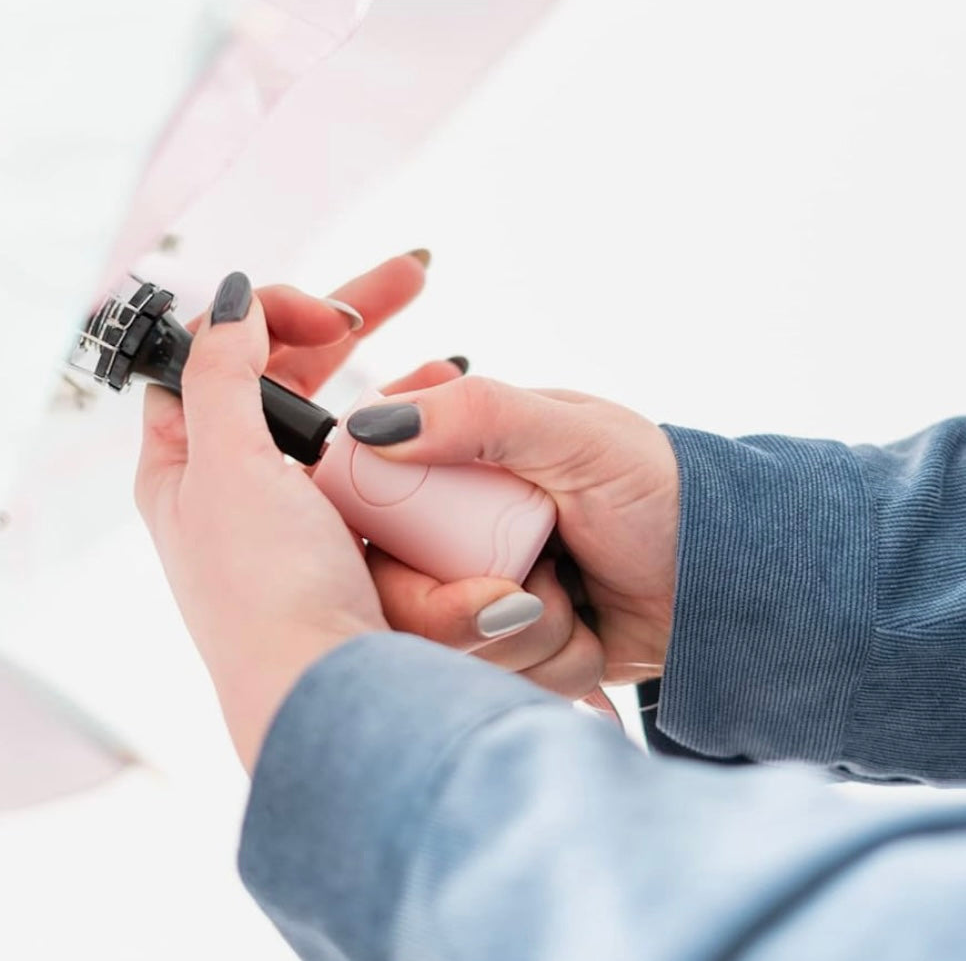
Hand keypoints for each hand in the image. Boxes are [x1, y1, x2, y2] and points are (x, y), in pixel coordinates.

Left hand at [134, 254, 463, 769]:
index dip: (273, 314)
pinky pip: (381, 466)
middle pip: (291, 373)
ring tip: (447, 358)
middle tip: (410, 276)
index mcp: (186, 460)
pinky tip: (449, 418)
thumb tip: (229, 300)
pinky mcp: (353, 538)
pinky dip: (413, 434)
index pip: (219, 353)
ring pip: (346, 415)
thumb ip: (221, 375)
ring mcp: (300, 511)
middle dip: (353, 317)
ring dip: (394, 377)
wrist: (326, 688)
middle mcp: (241, 481)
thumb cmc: (262, 591)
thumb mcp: (226, 468)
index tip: (336, 314)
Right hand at [349, 378, 678, 699]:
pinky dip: (553, 666)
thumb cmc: (659, 491)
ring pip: (445, 646)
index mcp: (460, 465)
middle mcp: (457, 531)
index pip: (371, 503)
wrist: (723, 582)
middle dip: (469, 612)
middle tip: (530, 598)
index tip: (458, 562)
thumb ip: (478, 415)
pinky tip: (588, 633)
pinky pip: (494, 678)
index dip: (390, 547)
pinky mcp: (510, 646)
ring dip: (527, 638)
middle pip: (395, 592)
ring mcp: (481, 590)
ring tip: (577, 599)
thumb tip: (372, 428)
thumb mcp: (575, 436)